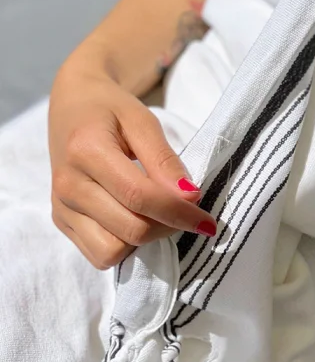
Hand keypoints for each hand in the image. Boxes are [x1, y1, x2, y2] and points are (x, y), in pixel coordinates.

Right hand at [49, 63, 216, 269]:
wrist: (72, 106)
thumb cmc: (111, 109)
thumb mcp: (143, 122)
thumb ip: (164, 159)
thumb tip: (190, 197)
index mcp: (86, 151)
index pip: (140, 197)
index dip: (179, 213)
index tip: (207, 220)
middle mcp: (68, 185)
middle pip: (130, 229)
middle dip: (169, 227)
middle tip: (188, 213)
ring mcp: (61, 207)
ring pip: (112, 251)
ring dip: (146, 242)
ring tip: (160, 216)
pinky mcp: (61, 221)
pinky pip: (98, 255)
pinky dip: (125, 246)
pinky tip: (138, 221)